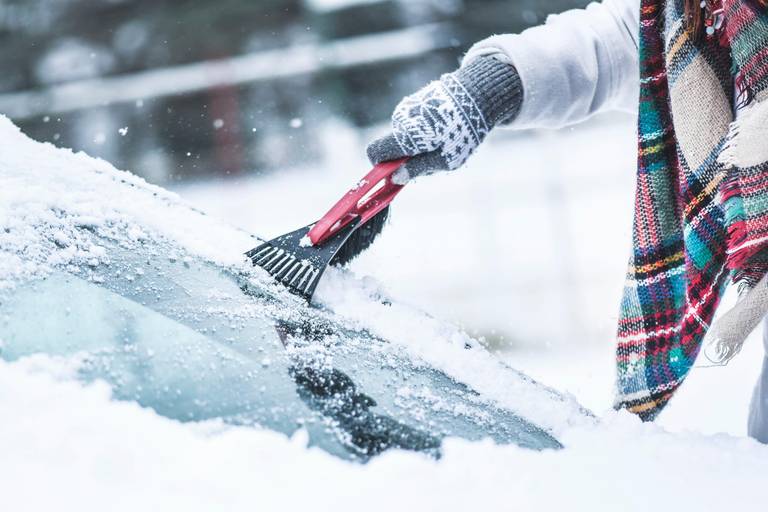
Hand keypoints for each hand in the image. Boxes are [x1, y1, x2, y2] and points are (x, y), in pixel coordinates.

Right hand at [367, 56, 521, 183]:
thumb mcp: (444, 160)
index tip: (395, 172)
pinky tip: (443, 126)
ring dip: (418, 143)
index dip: (380, 166)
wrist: (477, 95)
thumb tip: (395, 178)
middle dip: (406, 156)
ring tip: (443, 139)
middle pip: (393, 146)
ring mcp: (406, 108)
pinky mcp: (415, 100)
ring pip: (404, 135)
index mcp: (405, 136)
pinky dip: (423, 130)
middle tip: (433, 157)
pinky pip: (412, 123)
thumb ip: (417, 169)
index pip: (375, 152)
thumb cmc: (462, 132)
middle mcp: (400, 119)